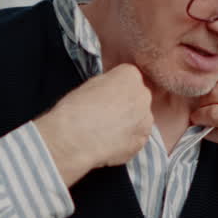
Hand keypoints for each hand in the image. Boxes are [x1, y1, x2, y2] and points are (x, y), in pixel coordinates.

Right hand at [34, 63, 152, 185]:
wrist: (72, 140)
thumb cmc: (75, 112)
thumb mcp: (90, 84)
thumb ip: (109, 83)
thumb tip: (110, 90)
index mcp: (130, 75)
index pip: (129, 77)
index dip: (115, 88)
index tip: (107, 95)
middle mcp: (143, 96)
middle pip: (138, 97)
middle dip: (125, 105)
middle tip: (106, 113)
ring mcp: (145, 120)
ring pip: (139, 118)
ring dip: (127, 123)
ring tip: (106, 129)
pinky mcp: (141, 141)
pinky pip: (136, 137)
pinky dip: (126, 140)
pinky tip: (109, 141)